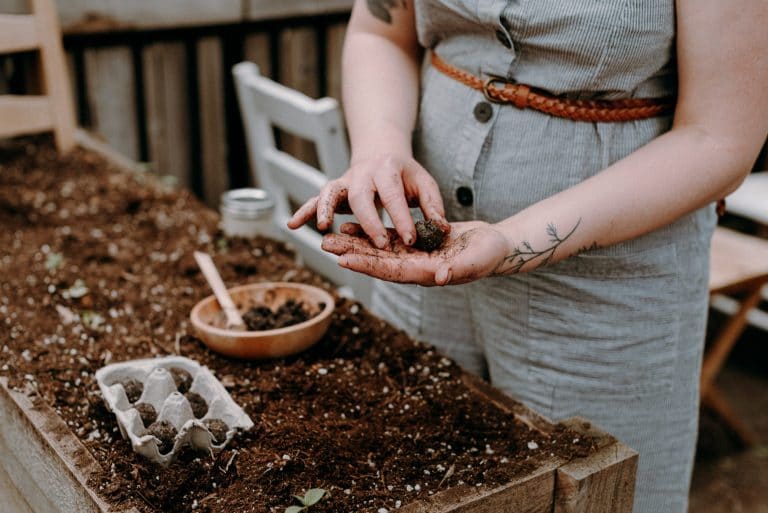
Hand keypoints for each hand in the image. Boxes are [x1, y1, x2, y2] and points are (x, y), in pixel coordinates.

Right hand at [287, 154, 449, 248]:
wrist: (380, 152)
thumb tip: (442, 229)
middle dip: (368, 220)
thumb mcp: (424, 184)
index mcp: (387, 170)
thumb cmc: (405, 175)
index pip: (393, 195)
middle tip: (377, 243)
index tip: (410, 239)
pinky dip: (304, 210)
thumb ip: (433, 206)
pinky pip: (315, 199)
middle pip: (361, 196)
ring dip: (323, 209)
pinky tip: (292, 225)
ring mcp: (344, 181)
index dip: (401, 217)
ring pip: (330, 192)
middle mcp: (362, 174)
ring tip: (320, 227)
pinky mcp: (334, 190)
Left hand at [321, 221, 508, 285]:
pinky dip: (369, 233)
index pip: (391, 271)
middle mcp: (414, 267)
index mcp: (425, 273)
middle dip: (351, 253)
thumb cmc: (489, 255)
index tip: (344, 260)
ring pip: (378, 249)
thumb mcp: (476, 261)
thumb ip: (458, 270)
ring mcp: (413, 256)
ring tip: (330, 236)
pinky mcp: (415, 242)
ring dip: (354, 243)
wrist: (496, 246)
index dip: (368, 266)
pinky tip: (351, 225)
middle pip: (377, 261)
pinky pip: (387, 237)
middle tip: (325, 245)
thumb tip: (440, 278)